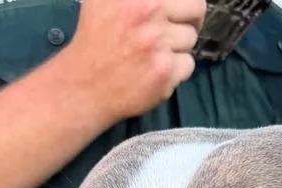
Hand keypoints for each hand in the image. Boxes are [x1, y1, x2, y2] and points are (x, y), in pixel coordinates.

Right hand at [63, 0, 207, 124]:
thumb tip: (164, 2)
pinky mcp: (165, 72)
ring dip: (178, 47)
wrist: (85, 85)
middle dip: (190, 21)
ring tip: (157, 55)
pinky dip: (176, 71)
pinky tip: (156, 72)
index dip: (186, 4)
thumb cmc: (95, 39)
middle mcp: (150, 12)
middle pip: (196, 11)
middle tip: (177, 32)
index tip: (181, 12)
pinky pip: (187, 65)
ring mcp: (158, 43)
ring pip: (191, 40)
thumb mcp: (106, 0)